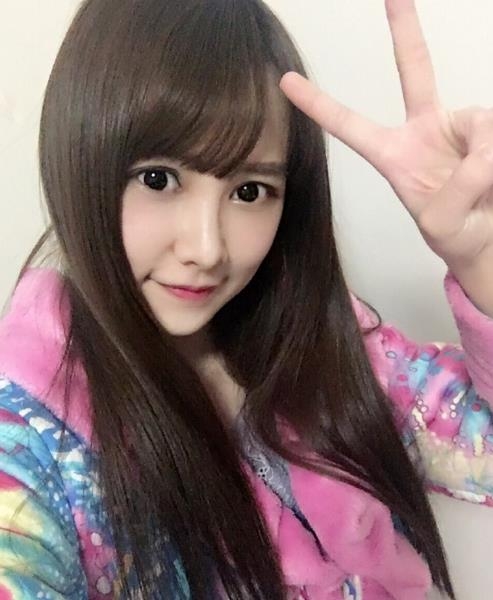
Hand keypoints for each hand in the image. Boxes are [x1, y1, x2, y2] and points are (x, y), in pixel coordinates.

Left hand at [279, 0, 492, 274]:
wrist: (488, 236)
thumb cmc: (456, 233)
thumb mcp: (443, 224)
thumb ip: (456, 189)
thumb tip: (482, 151)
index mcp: (394, 155)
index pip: (351, 126)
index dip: (320, 105)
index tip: (286, 82)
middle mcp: (425, 130)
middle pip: (414, 71)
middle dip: (404, 30)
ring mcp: (459, 126)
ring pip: (479, 124)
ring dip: (484, 162)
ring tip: (484, 193)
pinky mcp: (486, 129)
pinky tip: (491, 180)